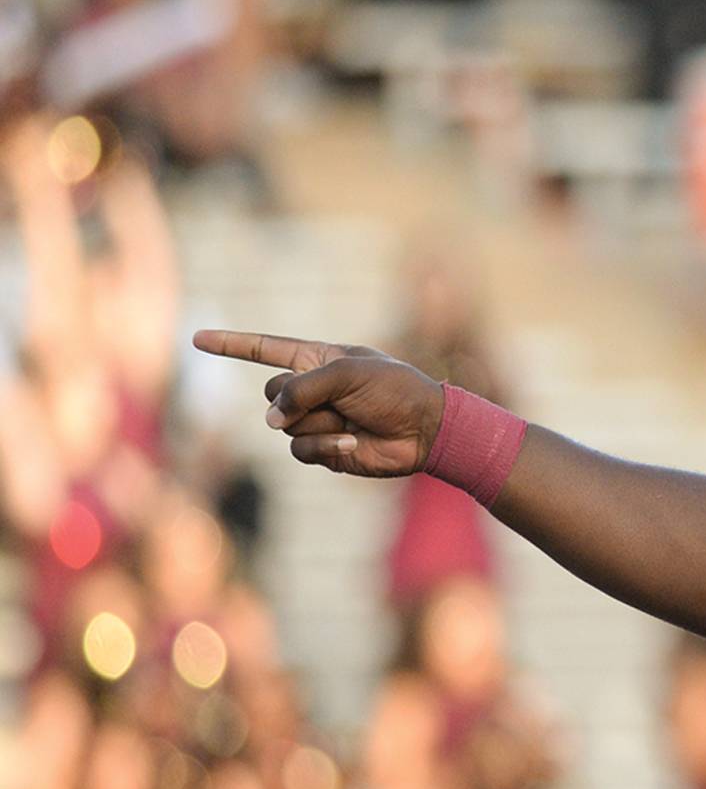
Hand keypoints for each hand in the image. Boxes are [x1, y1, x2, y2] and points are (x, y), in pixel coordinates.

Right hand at [194, 329, 443, 477]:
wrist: (426, 429)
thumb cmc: (394, 390)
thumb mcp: (348, 373)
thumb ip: (302, 388)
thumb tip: (271, 420)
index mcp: (317, 360)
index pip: (264, 349)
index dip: (231, 344)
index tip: (197, 338)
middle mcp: (312, 389)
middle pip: (272, 394)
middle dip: (298, 401)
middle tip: (338, 403)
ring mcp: (315, 420)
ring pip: (285, 427)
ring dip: (319, 425)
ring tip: (352, 423)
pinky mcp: (323, 450)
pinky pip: (300, 450)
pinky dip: (325, 447)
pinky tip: (353, 444)